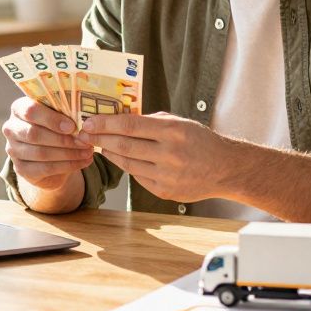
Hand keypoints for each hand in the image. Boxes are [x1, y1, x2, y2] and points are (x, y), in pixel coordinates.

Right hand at [2, 97, 93, 190]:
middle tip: (84, 141)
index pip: (30, 111)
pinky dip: (68, 165)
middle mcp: (11, 129)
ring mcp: (13, 150)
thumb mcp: (59, 115)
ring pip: (41, 153)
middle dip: (62, 139)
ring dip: (68, 153)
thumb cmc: (55, 126)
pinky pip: (46, 168)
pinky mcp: (21, 169)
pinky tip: (83, 162)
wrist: (48, 153)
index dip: (51, 119)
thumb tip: (85, 121)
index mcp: (19, 109)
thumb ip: (66, 113)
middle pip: (34, 134)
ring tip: (87, 152)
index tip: (72, 126)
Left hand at [78, 112, 236, 201]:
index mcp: (173, 131)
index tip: (89, 121)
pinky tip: (120, 158)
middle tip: (85, 133)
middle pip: (124, 145)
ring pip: (127, 163)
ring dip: (109, 153)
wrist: (224, 169)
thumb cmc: (200, 141)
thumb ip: (151, 121)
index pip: (130, 125)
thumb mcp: (179, 122)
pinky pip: (137, 176)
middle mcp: (169, 154)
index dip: (106, 123)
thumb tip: (120, 118)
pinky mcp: (164, 191)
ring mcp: (166, 175)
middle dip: (100, 138)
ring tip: (100, 145)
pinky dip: (127, 165)